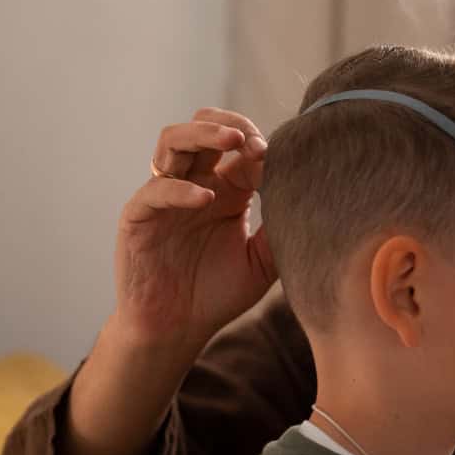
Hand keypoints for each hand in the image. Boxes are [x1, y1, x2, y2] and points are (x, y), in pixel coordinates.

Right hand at [113, 108, 274, 356]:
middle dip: (230, 124)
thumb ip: (281, 231)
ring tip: (233, 142)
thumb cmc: (218, 294)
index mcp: (226, 190)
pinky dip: (181, 190)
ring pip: (172, 142)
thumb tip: (315, 201)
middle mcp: (195, 184)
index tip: (280, 155)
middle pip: (203, 128)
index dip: (258, 144)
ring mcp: (164, 196)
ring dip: (203, 134)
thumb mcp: (263, 262)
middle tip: (254, 139)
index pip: (240, 148)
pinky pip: (156, 191)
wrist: (177, 330)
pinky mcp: (139, 217)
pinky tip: (208, 199)